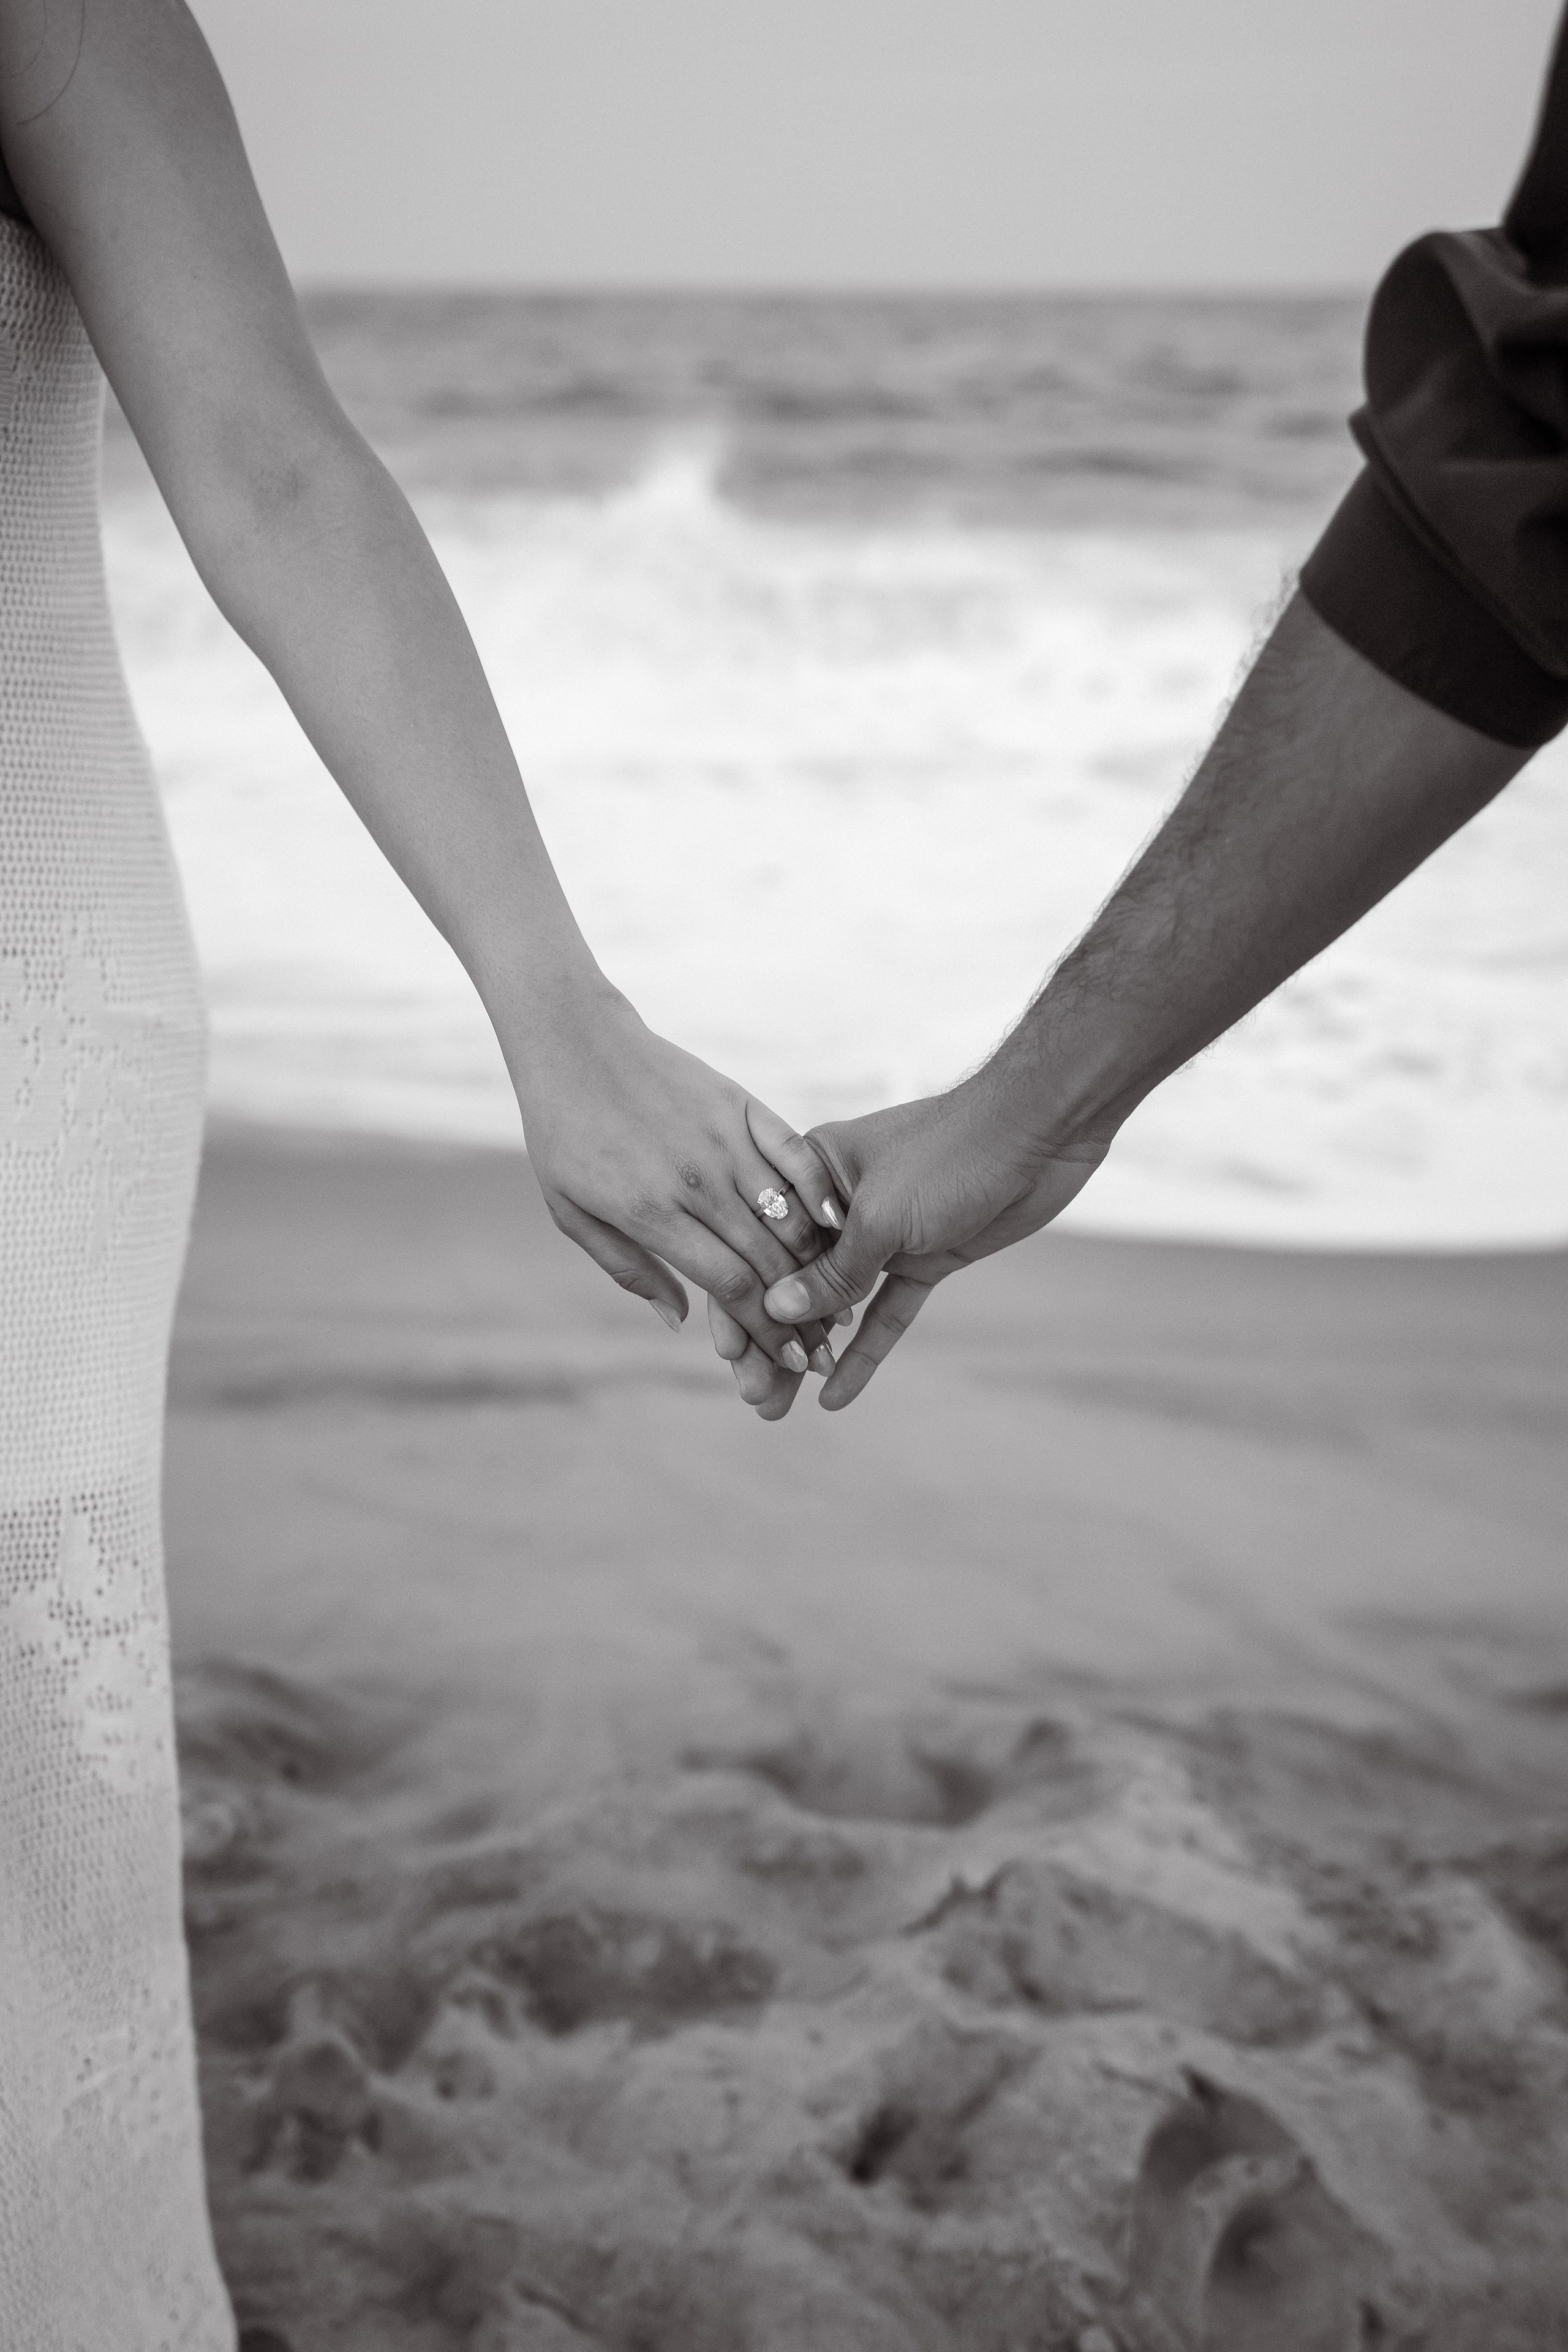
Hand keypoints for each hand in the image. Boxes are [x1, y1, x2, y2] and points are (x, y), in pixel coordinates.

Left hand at [506, 981, 844, 1380]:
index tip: (788, 1361)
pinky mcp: (740, 1103)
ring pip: (789, 1212)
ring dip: (820, 1264)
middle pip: (768, 1260)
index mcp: (651, 1213)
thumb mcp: (571, 1213)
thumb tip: (678, 1321)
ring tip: (840, 1301)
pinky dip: (820, 1190)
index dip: (766, 1328)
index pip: (730, 1285)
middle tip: (825, 1351)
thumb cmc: (564, 1135)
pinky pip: (794, 1152)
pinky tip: (840, 1222)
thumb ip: (627, 1269)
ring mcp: (723, 1139)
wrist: (574, 1043)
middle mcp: (695, 1180)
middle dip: (802, 1313)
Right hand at [747, 1072, 1106, 1408]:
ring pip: (837, 1305)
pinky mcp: (924, 1256)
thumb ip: (832, 1272)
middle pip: (795, 1281)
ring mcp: (883, 1232)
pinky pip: (886, 1312)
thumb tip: (775, 1312)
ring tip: (779, 1408)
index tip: (726, 1357)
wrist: (1038, 1130)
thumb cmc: (950, 1151)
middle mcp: (839, 1204)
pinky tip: (836, 1393)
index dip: (742, 1301)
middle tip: (755, 1398)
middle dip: (773, 1340)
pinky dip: (864, 1351)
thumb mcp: (879, 1216)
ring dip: (812, 1353)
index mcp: (812, 1172)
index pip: (762, 1245)